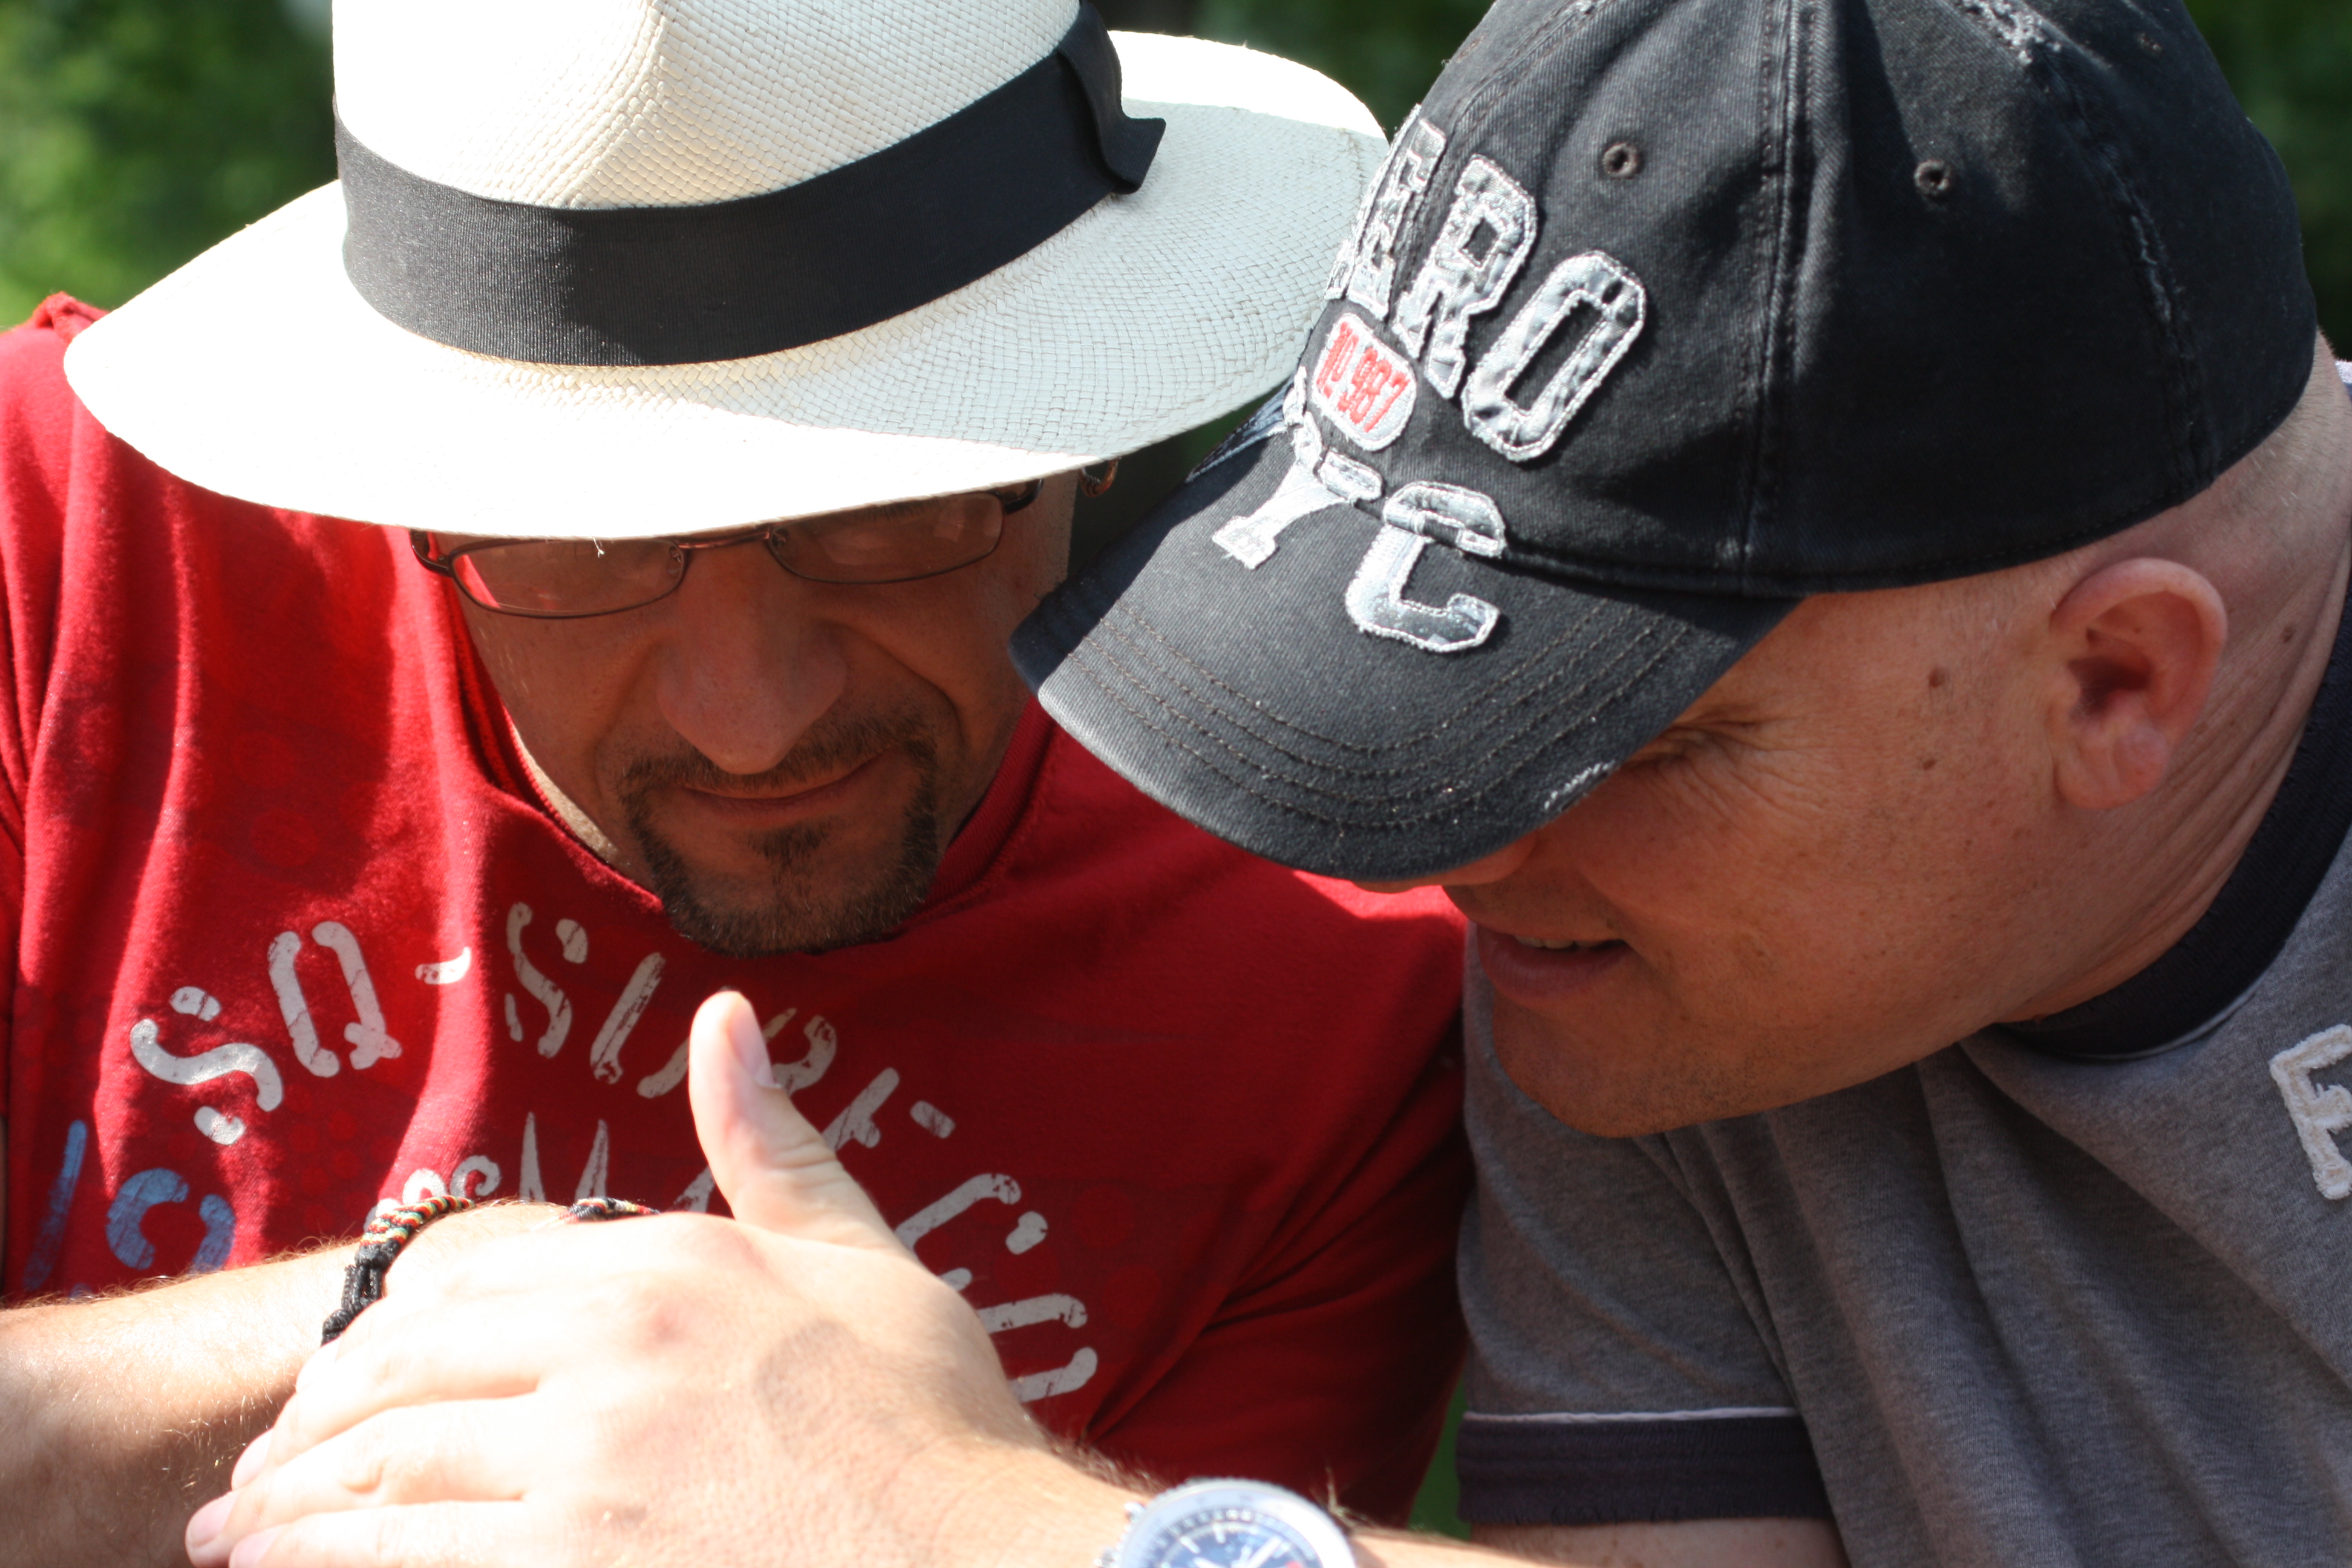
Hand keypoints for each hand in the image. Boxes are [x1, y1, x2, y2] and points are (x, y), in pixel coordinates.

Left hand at [186, 991, 1054, 1567]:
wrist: (990, 1562)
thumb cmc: (932, 1423)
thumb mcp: (864, 1259)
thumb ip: (773, 1146)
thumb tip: (723, 1015)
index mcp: (667, 1266)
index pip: (469, 1287)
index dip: (382, 1341)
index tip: (337, 1382)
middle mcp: (611, 1349)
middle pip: (402, 1376)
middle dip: (308, 1429)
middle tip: (254, 1474)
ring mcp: (587, 1465)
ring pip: (383, 1474)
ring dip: (288, 1510)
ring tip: (232, 1538)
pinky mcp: (570, 1566)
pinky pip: (403, 1560)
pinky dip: (324, 1566)